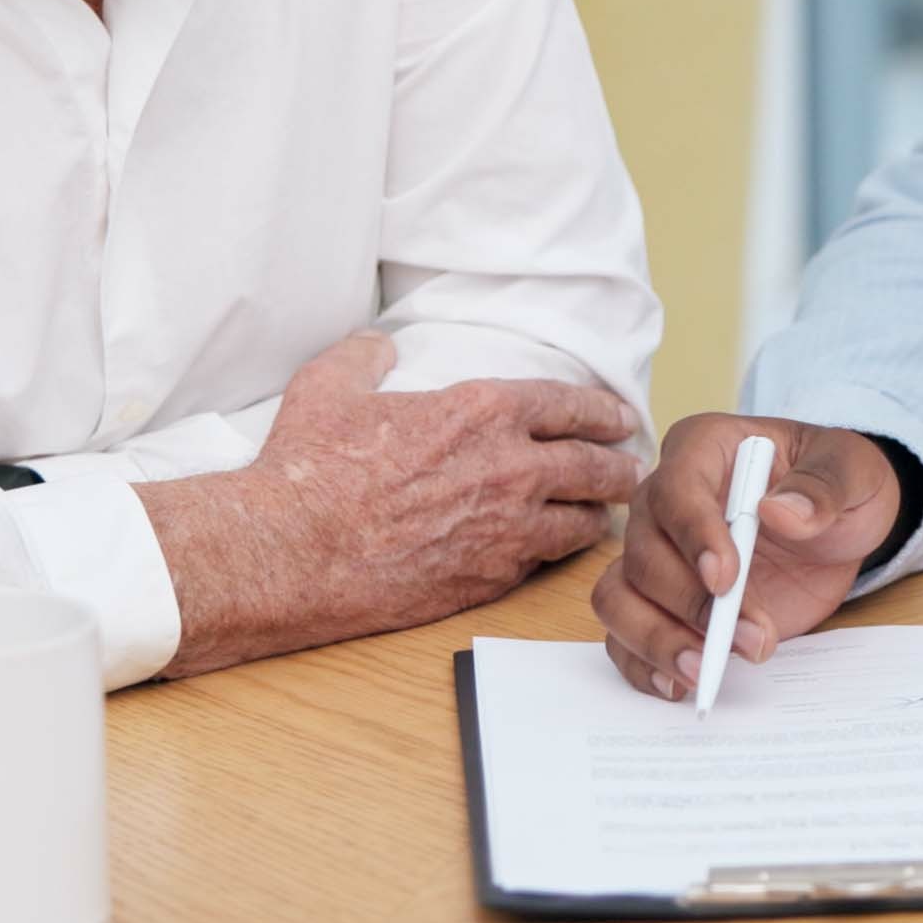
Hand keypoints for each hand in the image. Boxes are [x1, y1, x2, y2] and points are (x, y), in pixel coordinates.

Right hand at [144, 334, 642, 675]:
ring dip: (598, 517)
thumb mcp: (330, 387)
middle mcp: (509, 469)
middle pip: (594, 468)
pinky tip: (555, 554)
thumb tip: (378, 343)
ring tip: (605, 516)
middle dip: (619, 468)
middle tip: (631, 471)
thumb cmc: (310, 470)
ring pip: (581, 524)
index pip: (570, 405)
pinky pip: (543, 565)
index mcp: (482, 412)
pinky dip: (556, 557)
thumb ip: (364, 356)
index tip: (619, 418)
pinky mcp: (489, 579)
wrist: (291, 553)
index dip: (602, 412)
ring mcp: (506, 530)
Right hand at [592, 415, 904, 700]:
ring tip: (705, 671)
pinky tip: (680, 684)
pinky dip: (644, 663)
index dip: (693, 535)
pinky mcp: (663, 604)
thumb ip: (823, 488)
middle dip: (691, 604)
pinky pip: (626, 634)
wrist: (838, 528)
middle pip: (642, 553)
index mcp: (704, 449)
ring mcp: (658, 555)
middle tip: (750, 639)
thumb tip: (781, 512)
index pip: (677, 488)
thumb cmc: (837, 485)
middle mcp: (665, 500)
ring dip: (657, 639)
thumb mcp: (853, 472)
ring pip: (618, 596)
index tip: (725, 579)